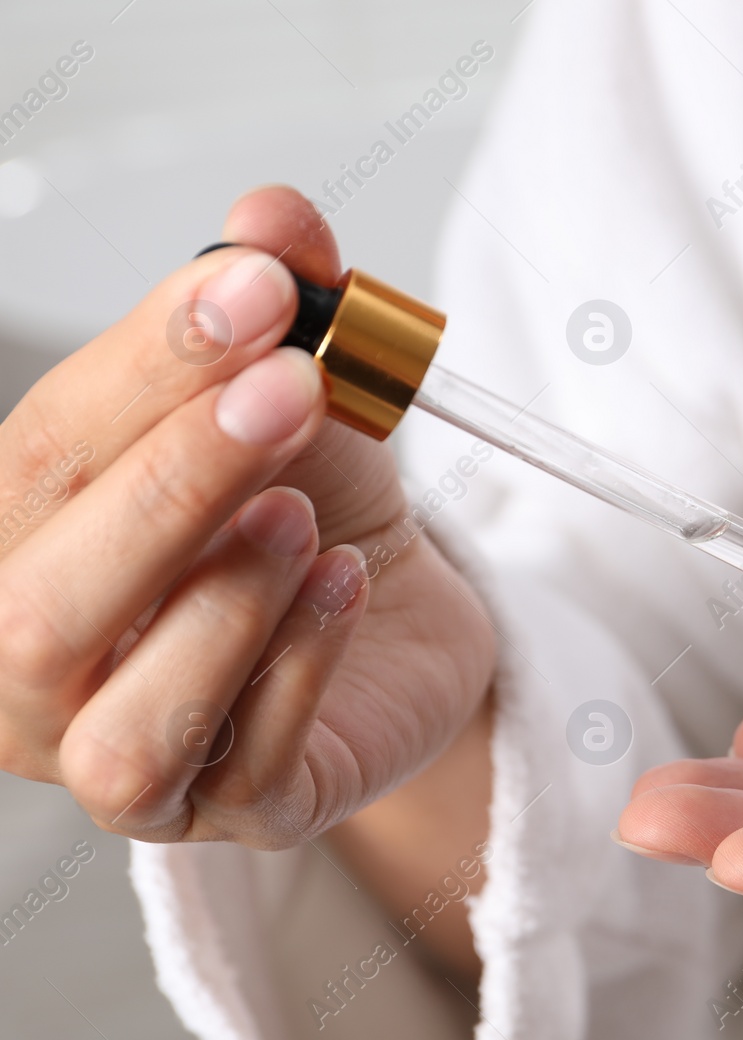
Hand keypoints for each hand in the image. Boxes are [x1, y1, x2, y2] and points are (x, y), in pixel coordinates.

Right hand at [0, 186, 496, 847]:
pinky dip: (301, 667)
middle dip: (172, 484)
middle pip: (45, 609)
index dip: (140, 368)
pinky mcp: (244, 813)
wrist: (396, 607)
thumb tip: (272, 213)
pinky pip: (250, 768)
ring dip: (220, 607)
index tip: (257, 288)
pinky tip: (348, 583)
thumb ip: (276, 306)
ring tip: (302, 516)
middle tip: (291, 388)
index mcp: (21, 547)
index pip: (41, 458)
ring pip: (125, 730)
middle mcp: (41, 672)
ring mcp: (133, 766)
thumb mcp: (293, 392)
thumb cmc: (309, 503)